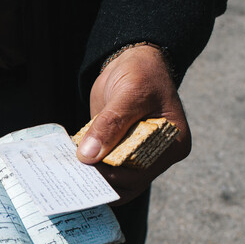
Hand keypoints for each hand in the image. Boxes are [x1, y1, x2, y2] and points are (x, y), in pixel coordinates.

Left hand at [78, 45, 190, 204]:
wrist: (131, 61)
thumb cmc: (141, 73)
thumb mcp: (129, 94)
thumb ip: (110, 124)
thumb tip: (89, 155)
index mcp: (173, 144)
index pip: (142, 173)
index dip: (114, 175)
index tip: (87, 169)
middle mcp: (158, 155)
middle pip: (128, 182)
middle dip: (102, 179)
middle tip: (74, 173)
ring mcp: (138, 154)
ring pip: (115, 179)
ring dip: (94, 176)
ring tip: (71, 170)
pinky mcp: (120, 150)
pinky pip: (106, 166)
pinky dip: (90, 166)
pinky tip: (73, 162)